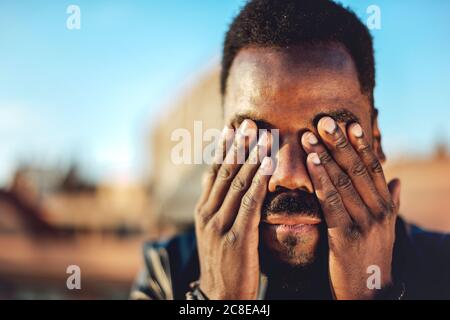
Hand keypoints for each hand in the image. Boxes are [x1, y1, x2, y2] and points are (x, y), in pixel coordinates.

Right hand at [195, 120, 272, 299]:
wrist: (220, 297)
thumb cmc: (223, 262)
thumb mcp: (212, 232)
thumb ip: (216, 205)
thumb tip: (217, 179)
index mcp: (202, 211)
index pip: (213, 173)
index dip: (224, 149)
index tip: (233, 127)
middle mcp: (207, 214)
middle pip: (224, 172)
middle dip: (238, 145)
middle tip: (249, 122)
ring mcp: (219, 226)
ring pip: (237, 183)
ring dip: (251, 156)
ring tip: (263, 134)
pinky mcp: (236, 238)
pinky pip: (249, 204)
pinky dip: (258, 181)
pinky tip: (267, 164)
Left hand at [301, 116, 400, 299]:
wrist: (368, 292)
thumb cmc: (371, 255)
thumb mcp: (385, 228)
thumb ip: (390, 202)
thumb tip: (396, 180)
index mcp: (385, 205)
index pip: (373, 168)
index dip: (361, 145)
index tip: (350, 124)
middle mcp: (378, 210)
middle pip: (357, 169)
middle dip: (340, 143)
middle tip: (324, 121)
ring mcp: (364, 222)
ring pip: (343, 181)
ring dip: (325, 156)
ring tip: (310, 136)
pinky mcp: (346, 236)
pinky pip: (331, 201)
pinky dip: (321, 179)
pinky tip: (311, 163)